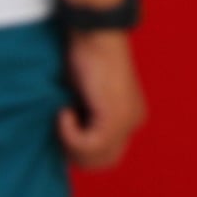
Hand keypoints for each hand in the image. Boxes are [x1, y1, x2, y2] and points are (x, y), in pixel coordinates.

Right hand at [58, 31, 146, 170]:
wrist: (95, 35)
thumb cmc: (86, 59)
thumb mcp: (85, 96)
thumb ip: (85, 119)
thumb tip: (67, 148)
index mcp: (130, 116)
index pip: (106, 154)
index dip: (79, 148)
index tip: (64, 125)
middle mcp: (134, 120)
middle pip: (103, 162)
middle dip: (76, 152)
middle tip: (62, 125)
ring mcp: (127, 120)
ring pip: (96, 158)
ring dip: (72, 145)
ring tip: (65, 116)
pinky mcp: (115, 117)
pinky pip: (89, 145)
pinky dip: (69, 134)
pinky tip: (65, 111)